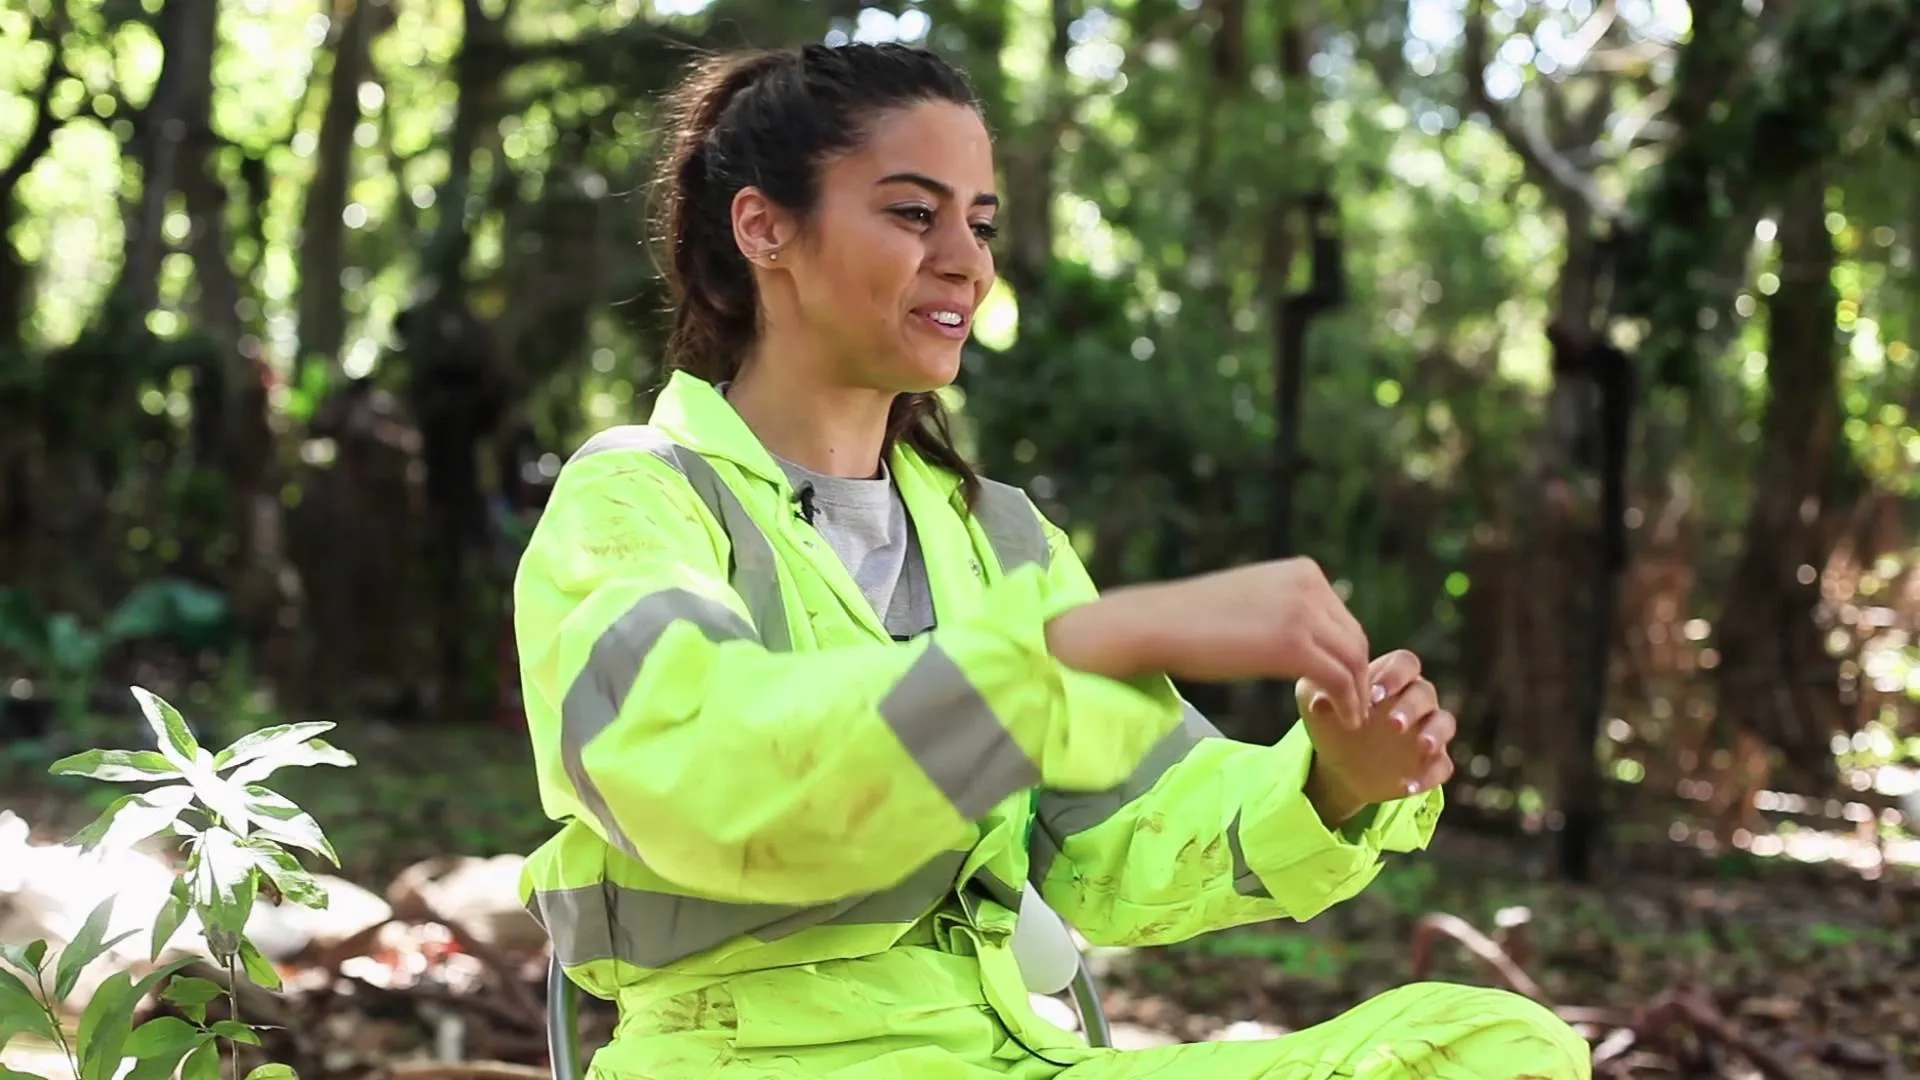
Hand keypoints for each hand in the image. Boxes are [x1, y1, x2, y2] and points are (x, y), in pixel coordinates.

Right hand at [1047, 557, 1371, 720]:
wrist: (1159, 623)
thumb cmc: (1195, 618)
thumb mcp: (1253, 600)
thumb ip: (1285, 610)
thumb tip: (1304, 637)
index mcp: (1303, 571)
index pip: (1344, 618)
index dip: (1348, 656)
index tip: (1343, 684)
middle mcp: (1310, 584)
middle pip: (1355, 638)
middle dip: (1359, 676)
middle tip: (1353, 707)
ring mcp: (1304, 613)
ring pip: (1354, 660)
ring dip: (1357, 694)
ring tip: (1351, 719)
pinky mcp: (1294, 645)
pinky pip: (1338, 679)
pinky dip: (1347, 703)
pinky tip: (1342, 720)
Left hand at [1297, 649, 1455, 814]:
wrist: (1337, 764)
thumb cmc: (1330, 720)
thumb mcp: (1314, 703)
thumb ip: (1315, 692)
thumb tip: (1319, 702)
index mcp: (1390, 678)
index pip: (1405, 663)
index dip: (1396, 675)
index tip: (1375, 694)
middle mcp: (1414, 701)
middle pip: (1425, 692)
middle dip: (1411, 707)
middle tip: (1392, 723)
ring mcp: (1426, 731)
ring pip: (1445, 723)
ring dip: (1436, 733)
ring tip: (1423, 746)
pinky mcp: (1430, 762)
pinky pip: (1442, 766)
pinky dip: (1428, 775)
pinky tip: (1406, 786)